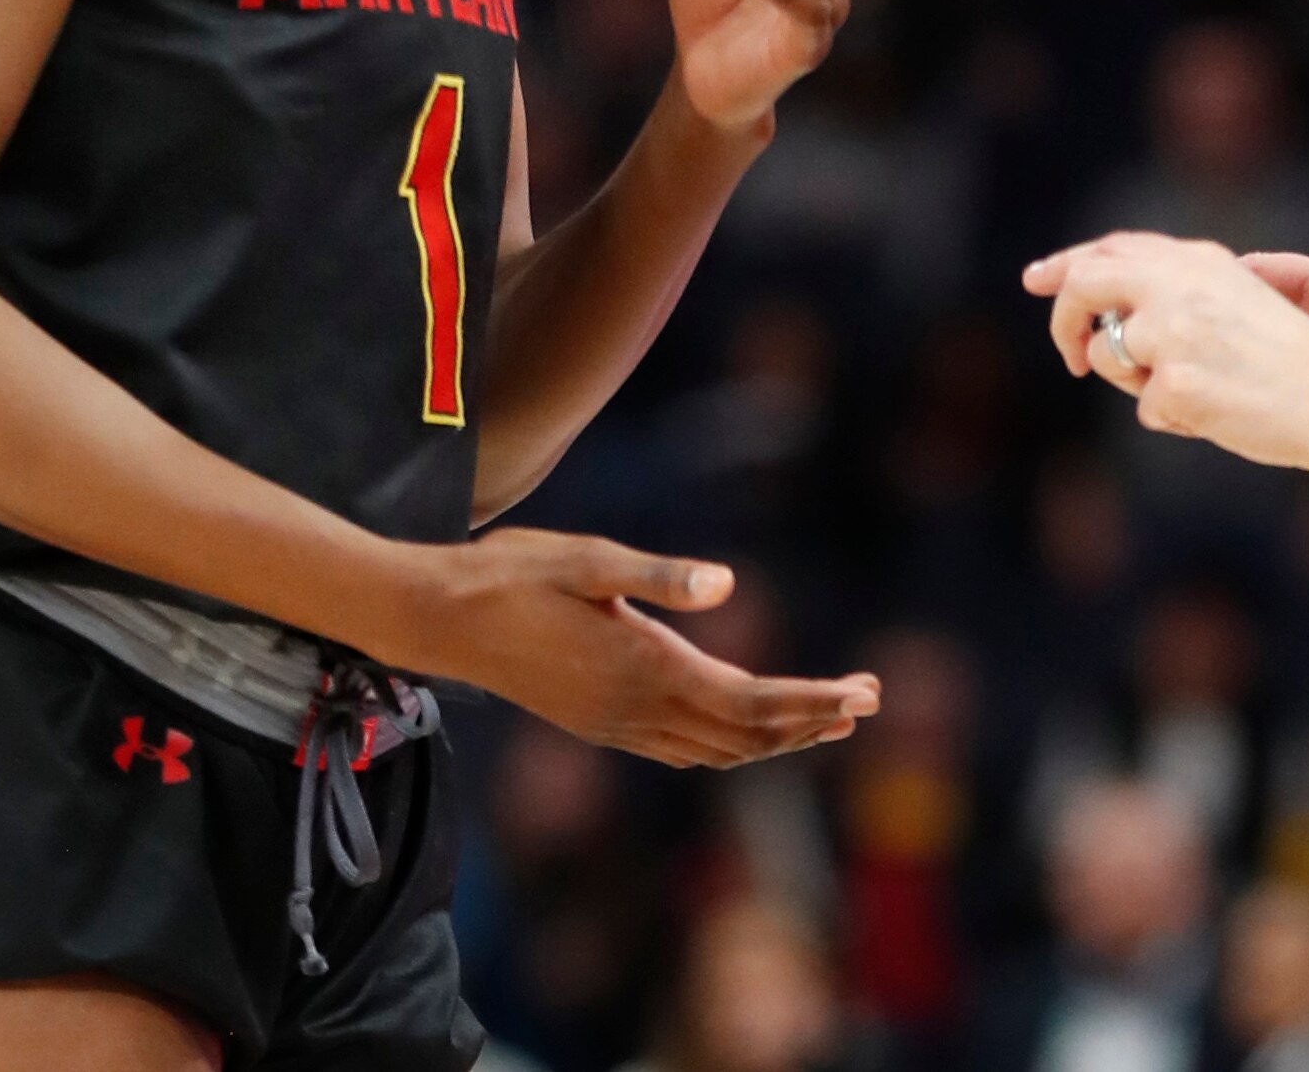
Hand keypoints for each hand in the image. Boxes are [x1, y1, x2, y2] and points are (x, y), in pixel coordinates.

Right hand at [400, 528, 879, 767]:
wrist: (439, 620)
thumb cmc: (512, 575)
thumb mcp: (589, 559)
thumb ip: (660, 576)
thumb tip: (728, 583)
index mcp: (646, 668)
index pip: (752, 704)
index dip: (813, 703)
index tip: (864, 695)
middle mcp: (637, 709)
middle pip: (746, 736)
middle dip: (812, 721)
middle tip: (869, 700)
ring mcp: (617, 725)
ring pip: (717, 750)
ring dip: (777, 737)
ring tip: (828, 717)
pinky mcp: (600, 724)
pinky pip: (684, 749)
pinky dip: (732, 743)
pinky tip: (747, 728)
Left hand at [1021, 231, 1308, 491]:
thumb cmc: (1298, 360)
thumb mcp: (1239, 299)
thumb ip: (1180, 291)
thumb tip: (1115, 314)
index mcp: (1199, 260)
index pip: (1115, 248)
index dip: (1069, 263)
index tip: (1038, 279)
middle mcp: (1178, 285)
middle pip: (1085, 284)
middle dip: (1064, 319)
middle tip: (1071, 355)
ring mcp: (1173, 333)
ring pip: (1107, 355)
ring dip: (1134, 382)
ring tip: (1194, 392)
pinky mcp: (1175, 383)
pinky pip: (1147, 409)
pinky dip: (1175, 419)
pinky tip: (1219, 414)